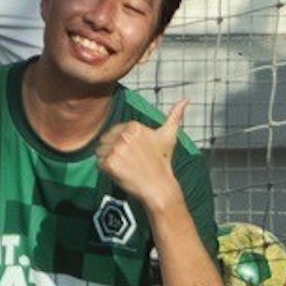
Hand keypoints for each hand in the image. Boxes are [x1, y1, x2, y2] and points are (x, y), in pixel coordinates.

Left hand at [94, 96, 190, 210]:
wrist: (159, 187)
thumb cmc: (163, 162)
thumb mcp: (169, 136)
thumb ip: (175, 116)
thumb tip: (186, 99)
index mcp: (134, 126)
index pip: (113, 132)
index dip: (121, 145)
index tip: (134, 154)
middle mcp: (124, 135)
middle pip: (105, 141)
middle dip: (113, 152)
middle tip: (129, 163)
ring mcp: (116, 149)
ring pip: (100, 152)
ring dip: (108, 161)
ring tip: (125, 168)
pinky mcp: (110, 163)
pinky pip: (98, 164)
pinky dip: (106, 170)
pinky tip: (120, 173)